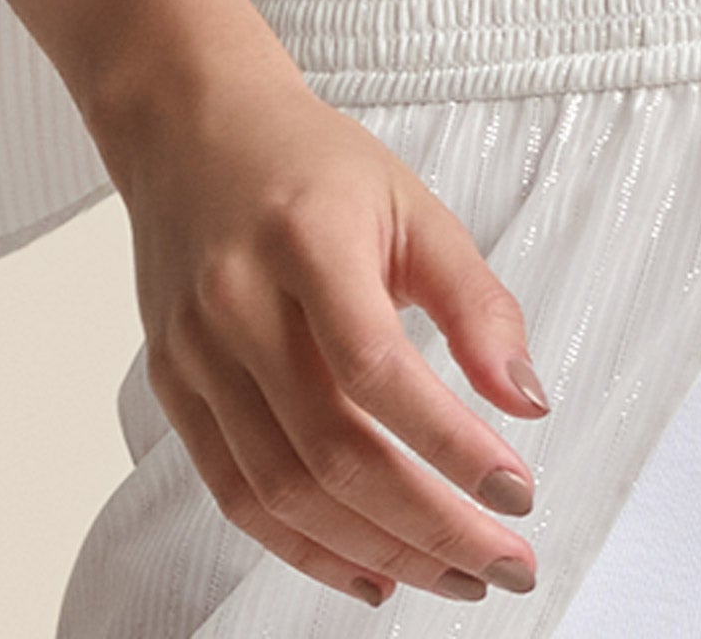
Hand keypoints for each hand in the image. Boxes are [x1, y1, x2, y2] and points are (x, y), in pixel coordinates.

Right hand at [5, 0, 547, 611]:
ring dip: (378, 551)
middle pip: (332, 449)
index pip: (375, 369)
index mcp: (302, 240)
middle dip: (431, 526)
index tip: (519, 493)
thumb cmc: (304, 162)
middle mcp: (235, 298)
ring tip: (453, 575)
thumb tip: (528, 403)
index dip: (452, 446)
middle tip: (506, 563)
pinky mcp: (172, 382)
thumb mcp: (410, 203)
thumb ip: (475, 301)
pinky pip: (234, 491)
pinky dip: (304, 547)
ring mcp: (194, 348)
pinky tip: (369, 569)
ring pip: (283, 488)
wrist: (188, 125)